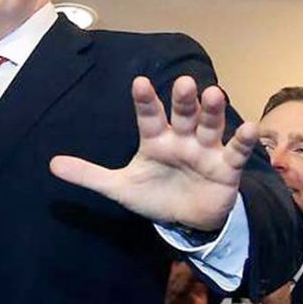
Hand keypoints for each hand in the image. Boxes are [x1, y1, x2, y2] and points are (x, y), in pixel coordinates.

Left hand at [50, 76, 257, 230]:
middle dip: (182, 100)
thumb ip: (88, 175)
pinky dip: (243, 140)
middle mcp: (181, 138)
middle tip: (184, 83)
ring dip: (211, 111)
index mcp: (154, 140)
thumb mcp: (119, 187)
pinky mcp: (226, 167)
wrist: (187, 221)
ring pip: (209, 125)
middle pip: (181, 114)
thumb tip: (51, 165)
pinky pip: (235, 151)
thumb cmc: (154, 195)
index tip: (139, 82)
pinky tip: (251, 127)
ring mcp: (205, 150)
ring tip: (213, 93)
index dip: (144, 100)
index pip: (148, 116)